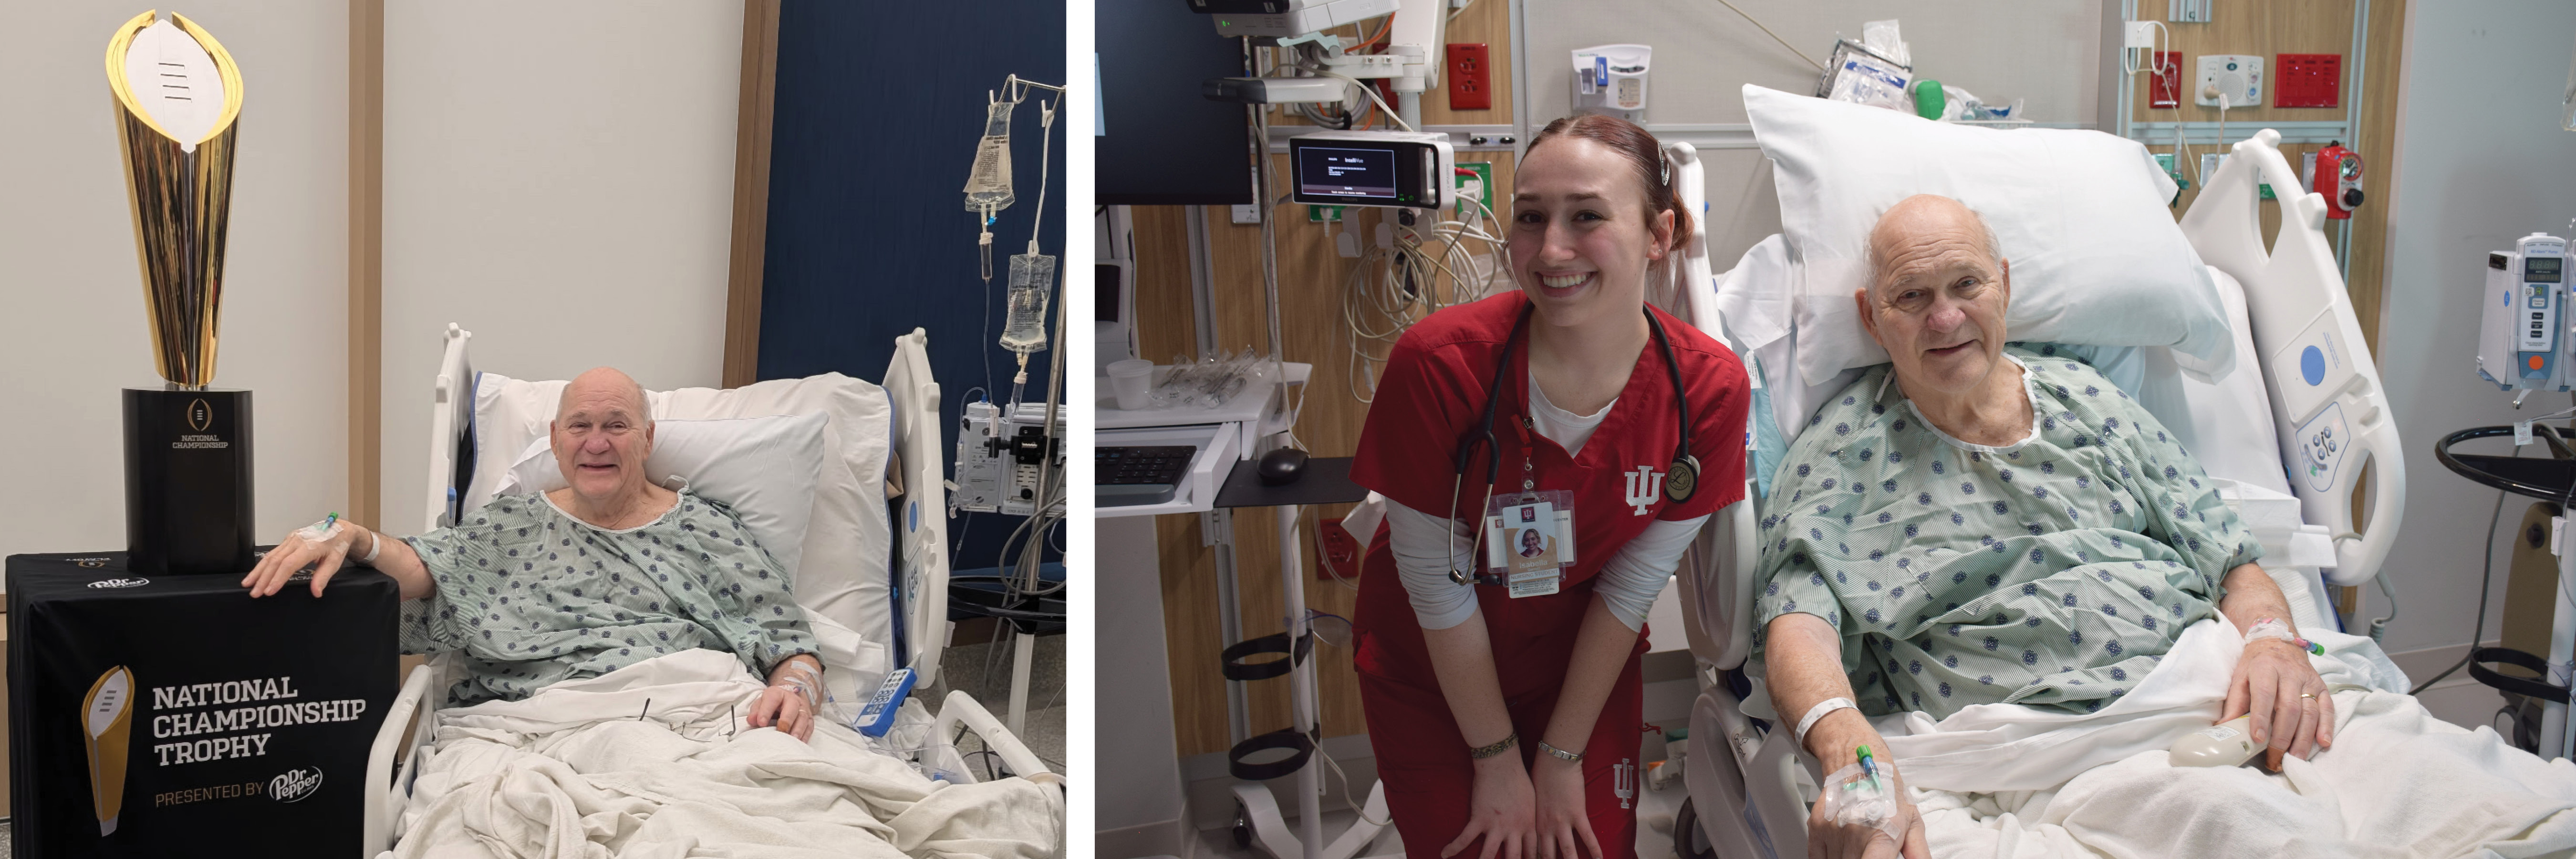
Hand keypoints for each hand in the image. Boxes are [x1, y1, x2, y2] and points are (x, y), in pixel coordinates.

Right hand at [240, 520, 363, 598]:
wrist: (339, 528)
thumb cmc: (337, 544)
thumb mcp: (336, 561)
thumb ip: (323, 577)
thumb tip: (316, 592)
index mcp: (310, 546)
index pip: (289, 564)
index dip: (278, 578)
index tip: (269, 591)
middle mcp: (297, 541)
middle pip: (275, 560)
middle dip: (263, 578)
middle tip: (255, 593)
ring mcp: (291, 539)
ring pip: (270, 556)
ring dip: (258, 571)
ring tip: (248, 584)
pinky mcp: (288, 540)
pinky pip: (273, 553)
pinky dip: (263, 564)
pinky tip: (256, 573)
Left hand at [747, 684, 814, 741]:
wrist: (787, 699)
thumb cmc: (772, 704)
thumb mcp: (761, 703)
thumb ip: (755, 711)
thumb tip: (751, 721)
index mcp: (778, 693)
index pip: (773, 699)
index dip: (766, 711)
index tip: (761, 723)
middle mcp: (792, 699)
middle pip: (792, 707)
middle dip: (787, 720)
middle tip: (781, 731)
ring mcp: (803, 709)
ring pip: (803, 717)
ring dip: (798, 729)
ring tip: (792, 740)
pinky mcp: (809, 719)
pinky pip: (809, 727)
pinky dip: (805, 736)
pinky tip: (799, 743)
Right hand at [1443, 755, 1536, 858]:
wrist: (1502, 764)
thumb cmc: (1519, 778)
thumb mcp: (1533, 801)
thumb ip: (1531, 818)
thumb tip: (1533, 827)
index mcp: (1528, 825)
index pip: (1532, 853)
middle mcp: (1513, 830)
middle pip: (1514, 858)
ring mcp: (1495, 826)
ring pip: (1488, 855)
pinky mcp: (1478, 819)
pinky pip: (1464, 838)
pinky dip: (1453, 848)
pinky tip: (1445, 854)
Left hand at [1529, 752, 1600, 858]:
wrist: (1553, 761)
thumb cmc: (1540, 776)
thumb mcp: (1531, 800)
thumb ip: (1534, 816)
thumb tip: (1533, 825)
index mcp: (1534, 824)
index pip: (1535, 852)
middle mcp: (1546, 827)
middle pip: (1548, 856)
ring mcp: (1562, 822)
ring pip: (1567, 851)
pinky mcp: (1577, 814)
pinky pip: (1588, 836)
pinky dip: (1595, 849)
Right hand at [1803, 719, 1928, 858]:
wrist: (1857, 764)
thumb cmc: (1886, 793)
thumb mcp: (1912, 822)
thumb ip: (1918, 853)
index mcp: (1883, 833)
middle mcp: (1856, 832)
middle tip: (1869, 849)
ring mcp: (1833, 830)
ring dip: (1847, 858)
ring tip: (1857, 845)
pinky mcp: (1816, 828)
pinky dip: (1829, 857)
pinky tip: (1841, 846)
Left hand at [2222, 637, 2333, 762]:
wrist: (2279, 641)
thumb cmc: (2255, 663)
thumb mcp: (2239, 676)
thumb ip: (2234, 702)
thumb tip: (2223, 728)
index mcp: (2265, 668)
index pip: (2264, 694)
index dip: (2261, 717)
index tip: (2257, 739)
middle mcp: (2290, 674)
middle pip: (2289, 708)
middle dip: (2282, 737)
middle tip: (2275, 758)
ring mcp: (2308, 681)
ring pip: (2310, 712)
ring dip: (2304, 738)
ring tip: (2295, 759)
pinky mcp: (2322, 687)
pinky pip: (2327, 708)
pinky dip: (2326, 727)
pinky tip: (2323, 743)